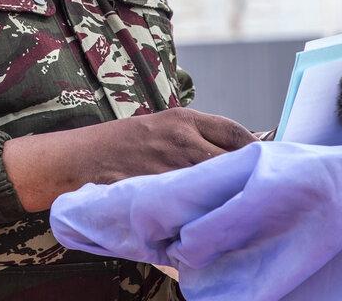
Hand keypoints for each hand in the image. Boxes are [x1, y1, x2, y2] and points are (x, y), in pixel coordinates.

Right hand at [3, 107, 254, 211]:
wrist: (76, 159)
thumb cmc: (119, 144)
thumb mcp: (158, 126)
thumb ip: (194, 137)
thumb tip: (240, 154)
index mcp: (182, 119)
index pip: (238, 134)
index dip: (257, 151)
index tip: (265, 165)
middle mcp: (179, 140)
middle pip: (233, 162)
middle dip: (245, 179)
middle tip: (254, 194)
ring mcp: (168, 168)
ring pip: (215, 187)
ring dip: (225, 200)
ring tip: (231, 211)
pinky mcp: (156, 192)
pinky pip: (190, 208)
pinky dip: (200, 216)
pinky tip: (203, 223)